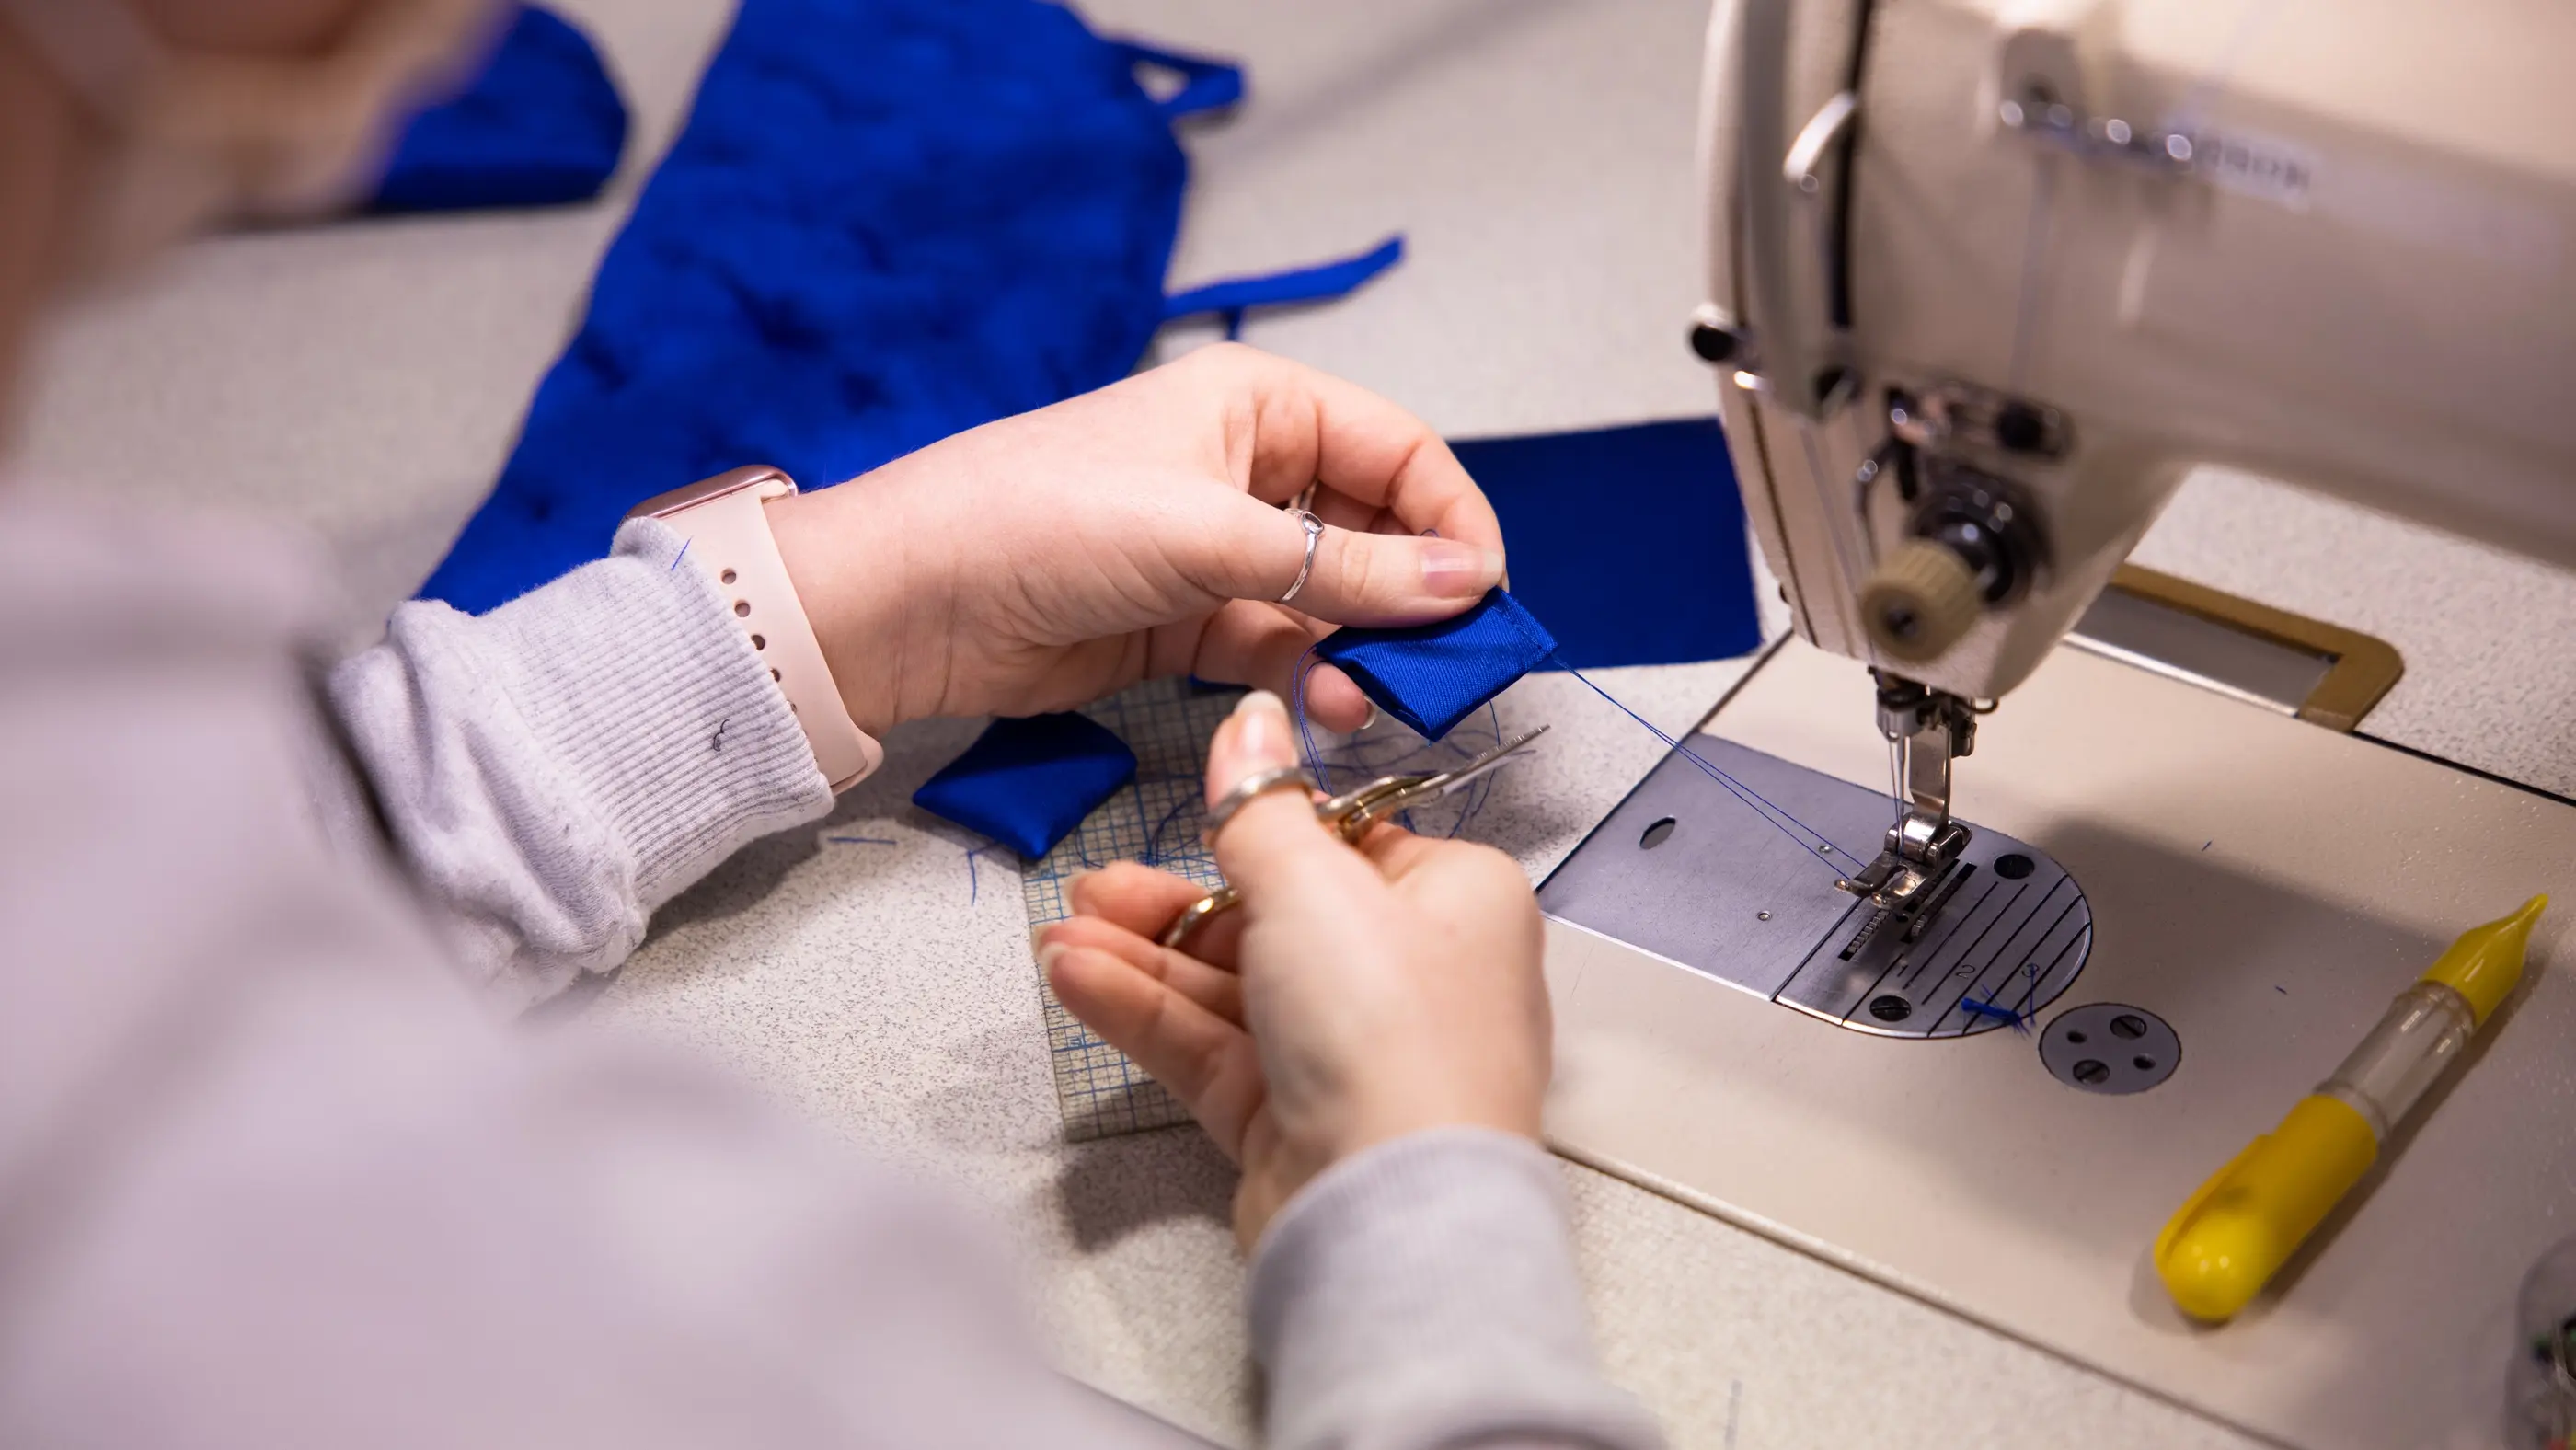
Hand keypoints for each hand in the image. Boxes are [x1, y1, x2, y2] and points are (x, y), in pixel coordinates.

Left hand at [765, 343, 1503, 736]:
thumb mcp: (1212, 539)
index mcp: (1257, 404)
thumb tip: (1466, 583)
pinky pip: (1280, 649)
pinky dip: (1308, 681)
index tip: (1483, 593)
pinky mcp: (1188, 623)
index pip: (1399, 451)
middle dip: (1413, 598)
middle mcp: (1247, 469)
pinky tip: (1323, 710)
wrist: (911, 601)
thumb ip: (1349, 571)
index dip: (1451, 520)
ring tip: (1366, 702)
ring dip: (1361, 652)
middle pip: (1376, 531)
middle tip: (1442, 665)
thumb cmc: (1039, 521)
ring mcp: (1218, 551)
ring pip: (1333, 602)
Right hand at [1034, 689, 1550, 1245]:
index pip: (1349, 842)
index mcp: (1456, 899)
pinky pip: (1211, 1047)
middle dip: (1173, 902)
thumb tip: (1252, 717)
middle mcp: (1414, 976)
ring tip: (1058, 937)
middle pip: (1276, 916)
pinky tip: (1077, 981)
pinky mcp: (1296, 1118)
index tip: (1193, 808)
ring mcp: (1352, 1053)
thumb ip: (1259, 804)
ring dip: (1142, 957)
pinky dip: (1145, 1012)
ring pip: (1232, 986)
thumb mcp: (1312, 883)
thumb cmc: (1393, 1033)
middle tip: (1095, 886)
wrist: (1387, 1206)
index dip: (1265, 828)